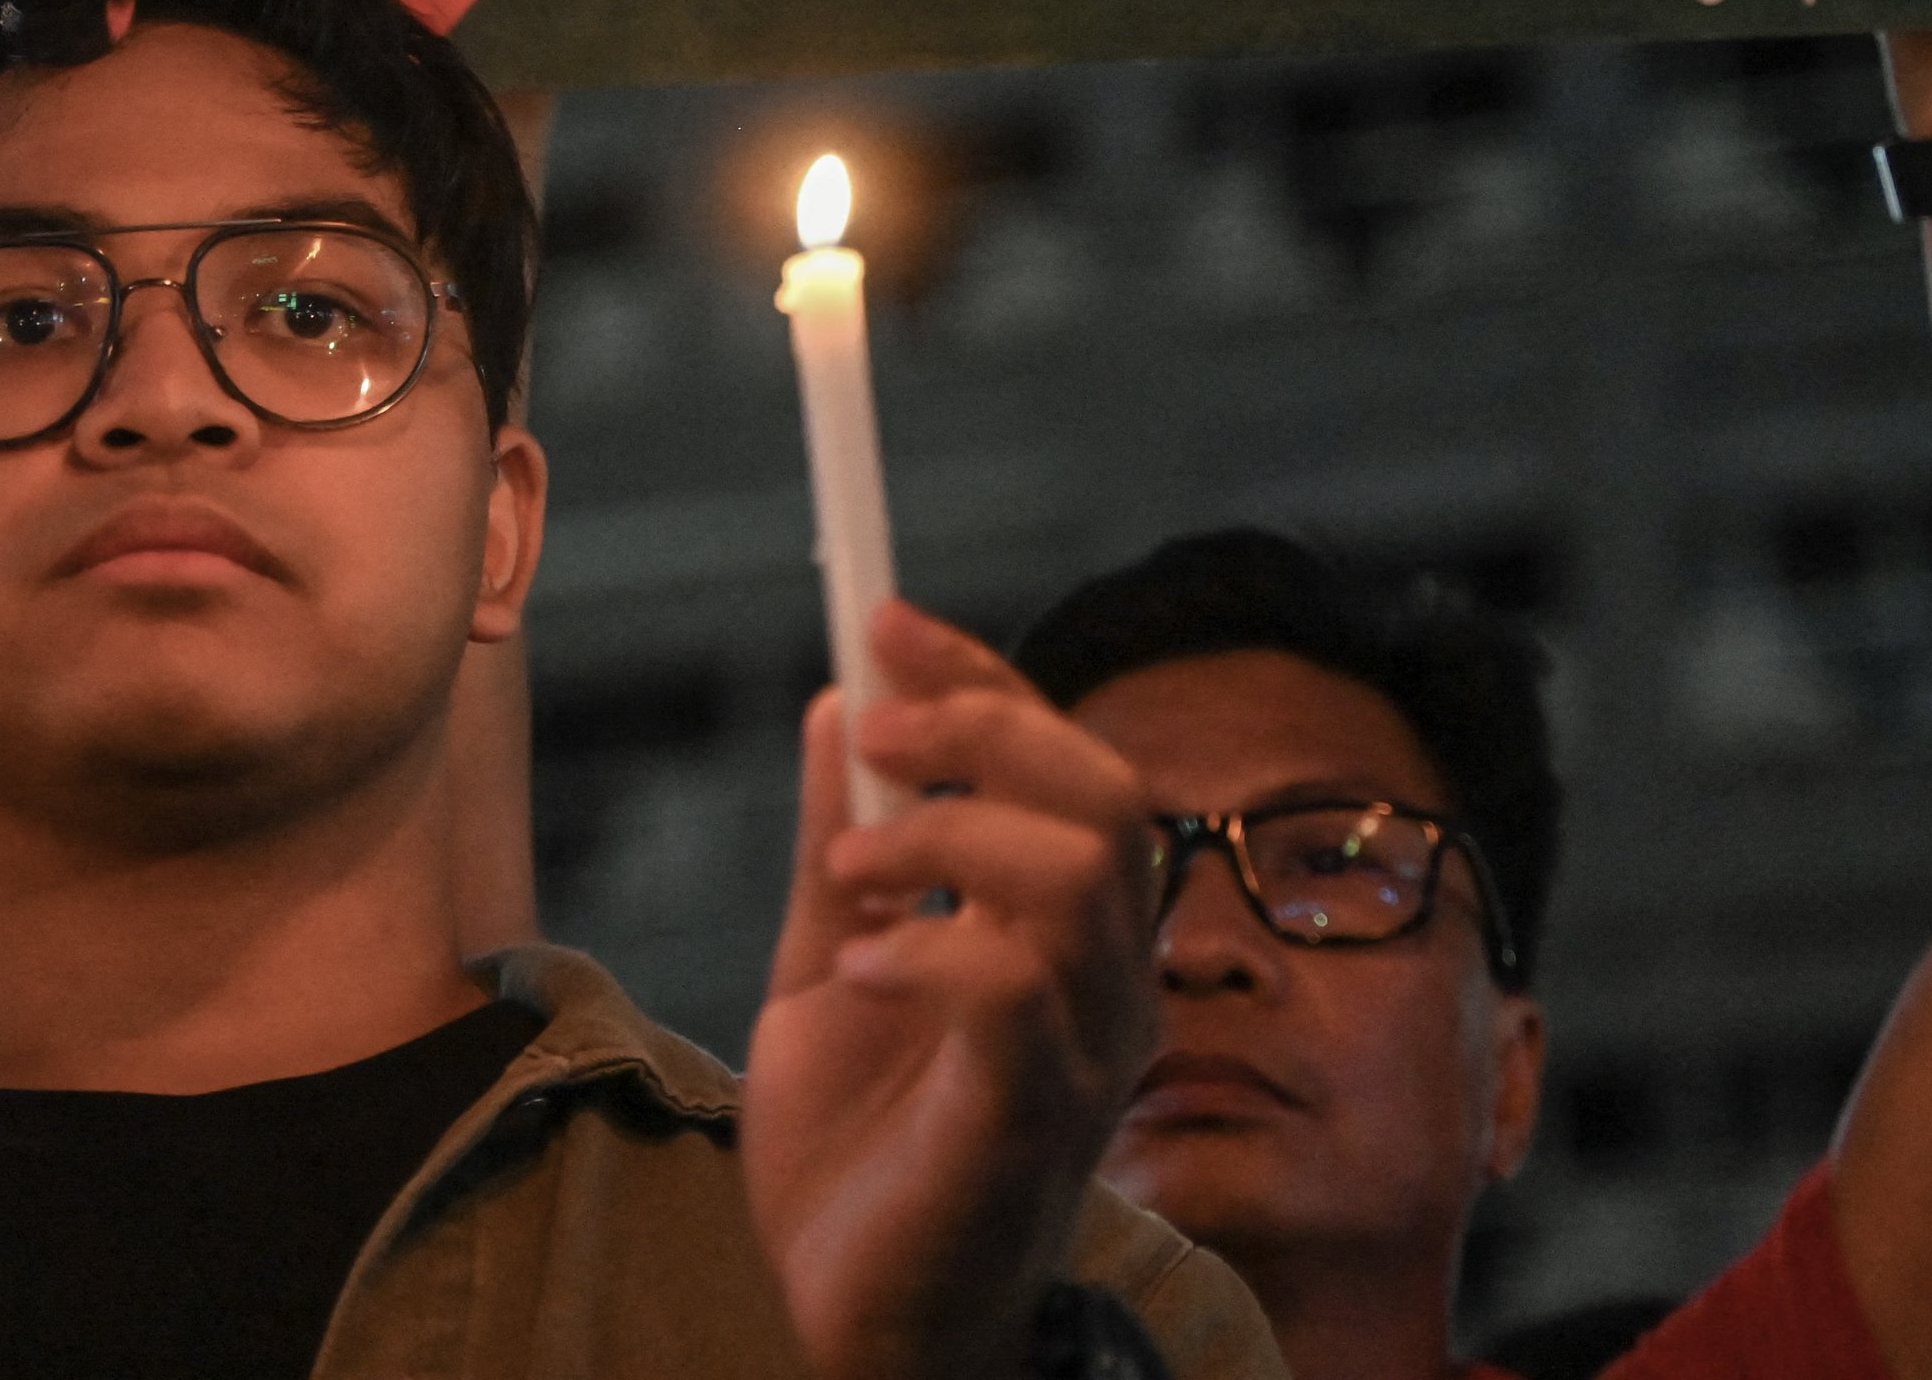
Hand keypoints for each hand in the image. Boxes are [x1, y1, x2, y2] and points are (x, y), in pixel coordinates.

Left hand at [741, 604, 1162, 1379]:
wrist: (840, 1315)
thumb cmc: (855, 1152)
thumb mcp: (826, 958)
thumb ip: (839, 841)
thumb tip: (832, 703)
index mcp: (1063, 933)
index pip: (1069, 760)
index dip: (984, 678)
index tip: (882, 621)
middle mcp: (1103, 983)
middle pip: (1105, 792)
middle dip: (982, 730)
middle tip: (869, 738)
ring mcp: (1081, 1054)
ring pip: (1077, 875)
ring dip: (945, 838)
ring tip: (845, 878)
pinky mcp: (1030, 1120)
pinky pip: (1013, 991)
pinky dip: (924, 948)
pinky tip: (858, 967)